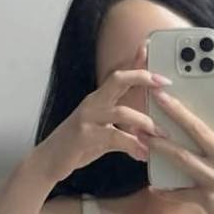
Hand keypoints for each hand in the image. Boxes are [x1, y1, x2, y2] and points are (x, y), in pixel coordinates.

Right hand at [30, 41, 168, 184]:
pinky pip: (114, 137)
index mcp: (98, 99)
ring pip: (121, 111)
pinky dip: (132, 145)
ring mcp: (87, 119)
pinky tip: (143, 154)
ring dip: (145, 122)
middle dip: (143, 77)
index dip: (137, 63)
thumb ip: (124, 127)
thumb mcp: (103, 131)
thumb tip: (148, 130)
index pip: (120, 75)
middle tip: (164, 83)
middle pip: (118, 79)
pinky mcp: (84, 136)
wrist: (49, 161)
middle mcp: (92, 104)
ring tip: (161, 134)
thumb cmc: (78, 145)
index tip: (153, 53)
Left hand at [147, 55, 213, 213]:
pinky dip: (167, 189)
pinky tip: (153, 184)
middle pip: (198, 129)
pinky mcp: (209, 199)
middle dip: (176, 111)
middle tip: (158, 94)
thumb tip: (201, 123)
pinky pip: (182, 192)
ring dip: (160, 146)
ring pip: (184, 157)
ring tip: (143, 135)